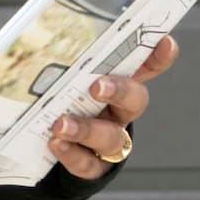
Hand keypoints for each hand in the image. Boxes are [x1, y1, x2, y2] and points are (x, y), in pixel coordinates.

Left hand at [46, 33, 180, 179]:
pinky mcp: (95, 165)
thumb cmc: (63, 99)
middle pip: (135, 100)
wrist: (54, 146)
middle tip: (97, 86)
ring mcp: (110, 139)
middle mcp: (119, 111)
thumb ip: (59, 60)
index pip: (144, 65)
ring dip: (86, 129)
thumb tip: (33, 34)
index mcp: (116, 83)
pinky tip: (56, 143)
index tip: (165, 42)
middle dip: (120, 91)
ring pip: (111, 136)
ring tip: (60, 124)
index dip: (158, 55)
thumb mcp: (63, 76)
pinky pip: (89, 163)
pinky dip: (72, 154)